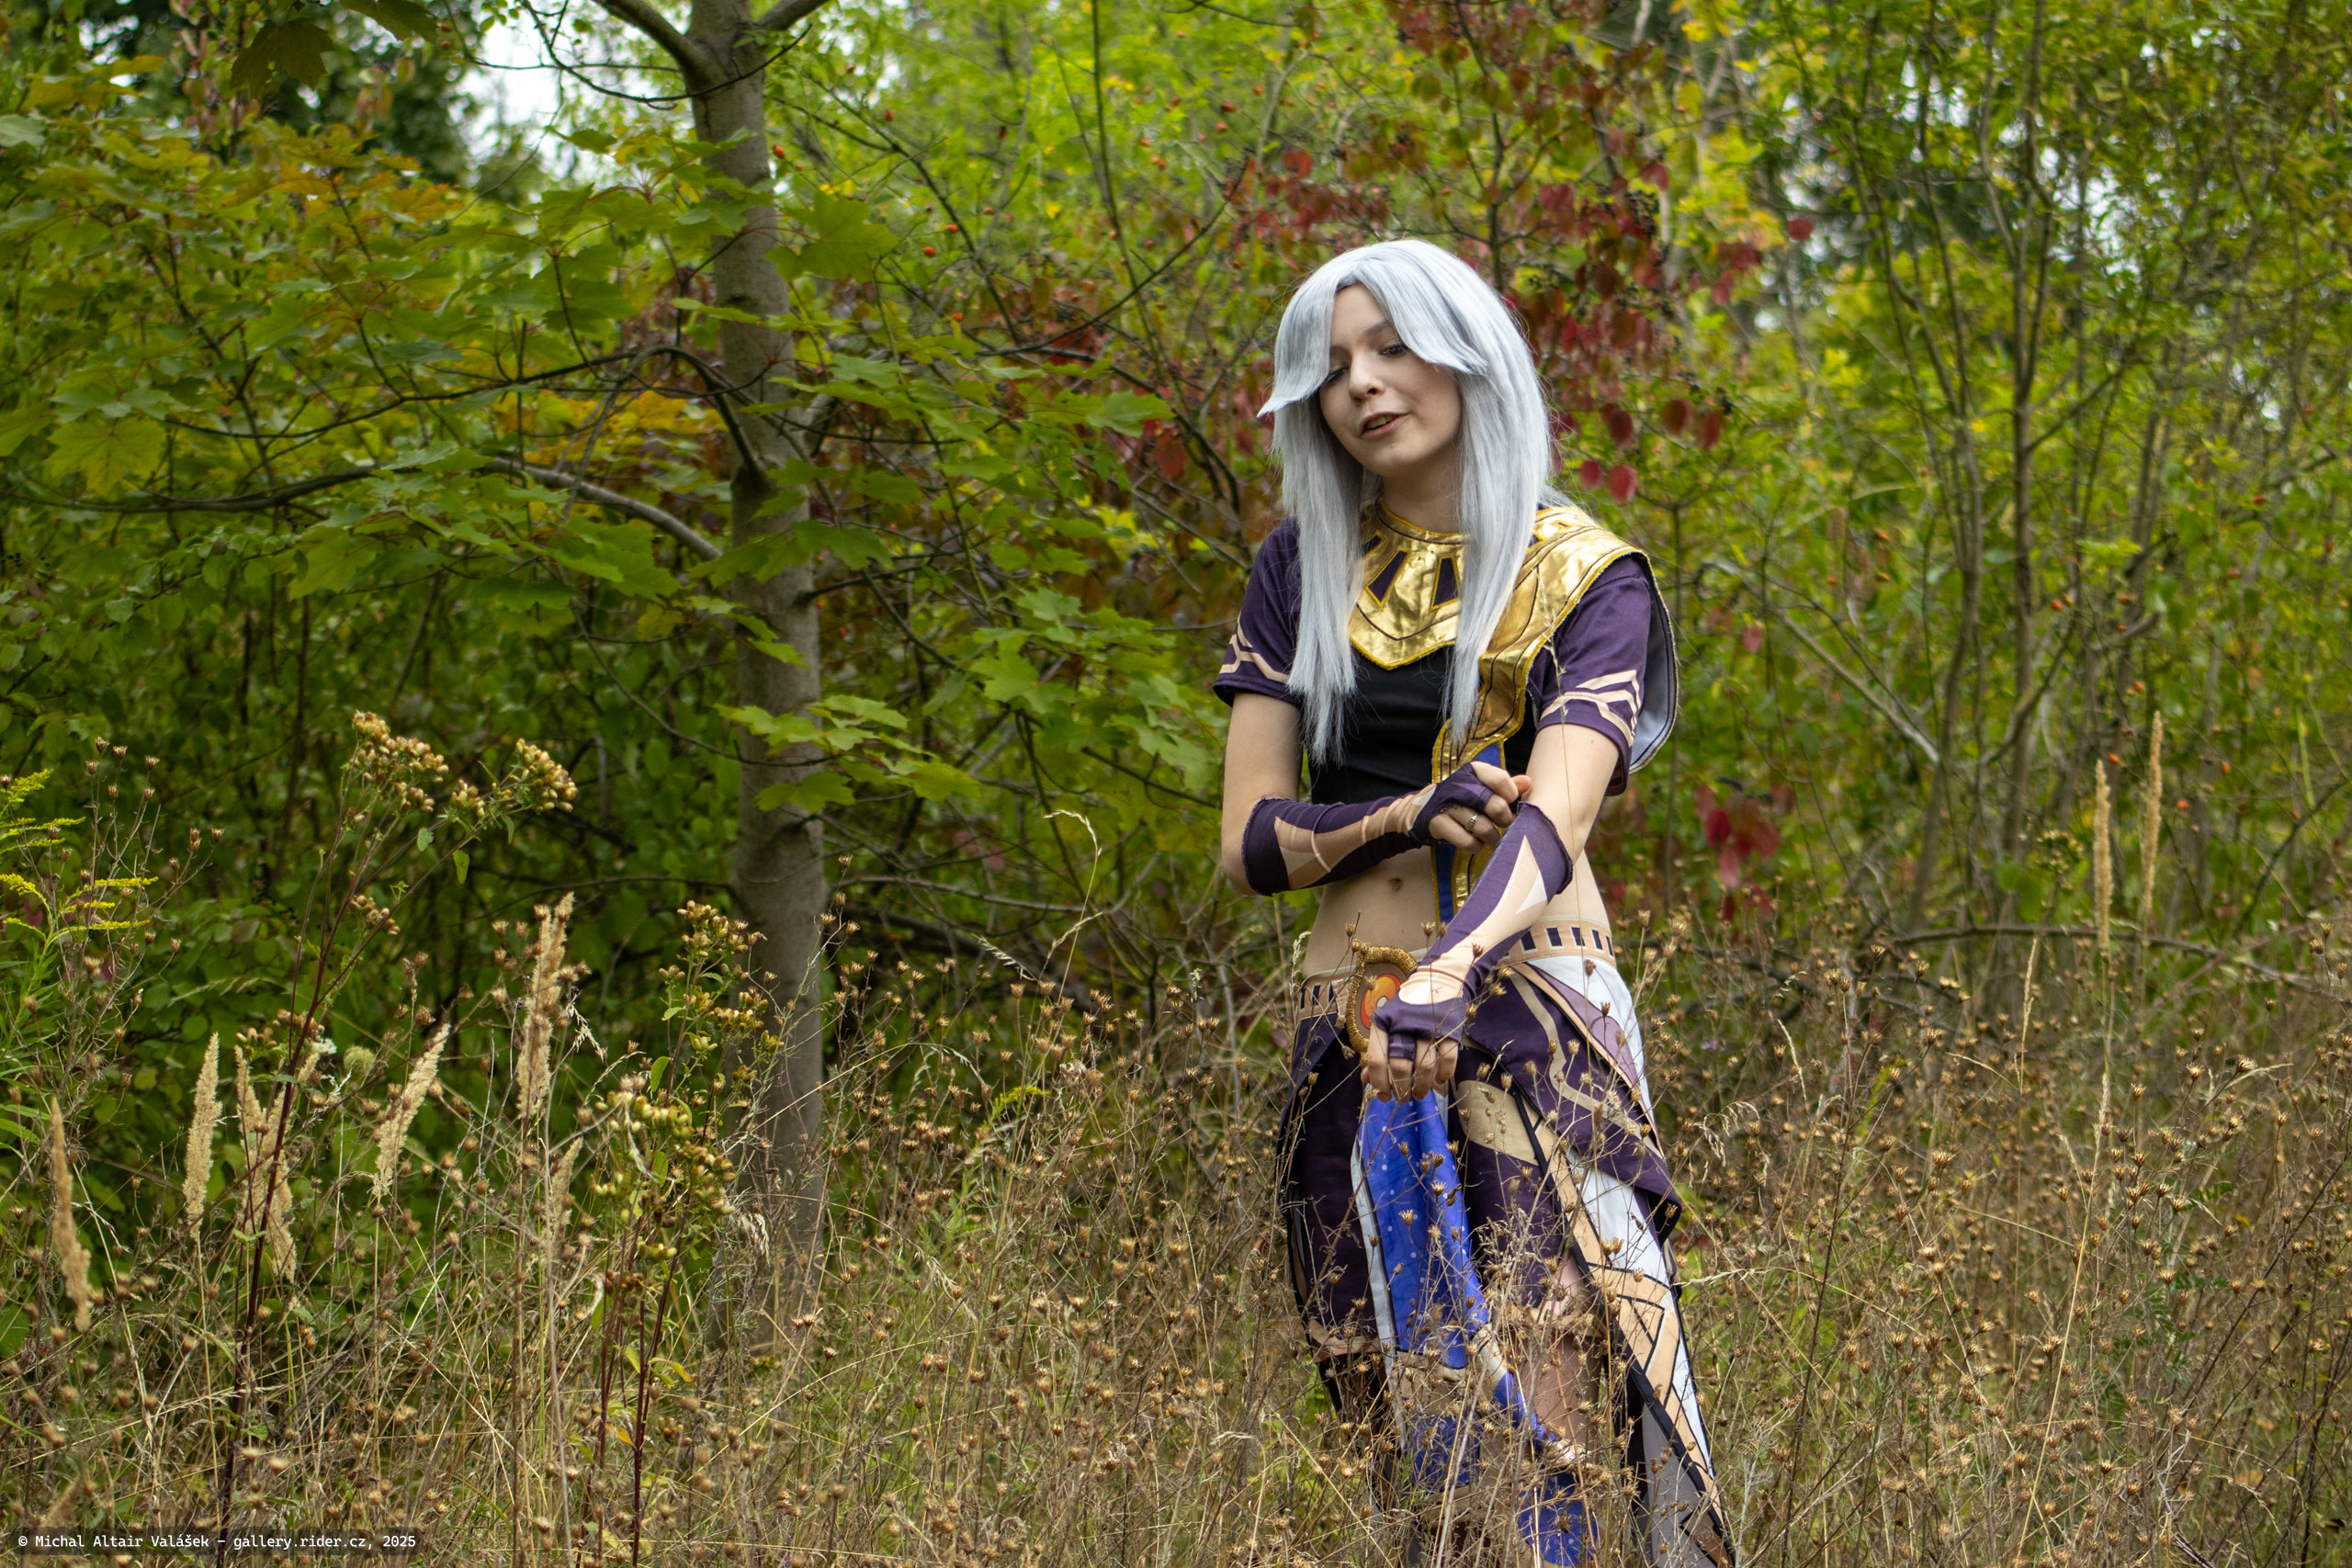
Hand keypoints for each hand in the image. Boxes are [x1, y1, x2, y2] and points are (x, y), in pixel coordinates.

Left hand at [1362, 971, 1464, 1101]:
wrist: (1437, 980)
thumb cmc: (1407, 1010)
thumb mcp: (1388, 1026)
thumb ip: (1378, 1052)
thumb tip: (1366, 1081)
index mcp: (1383, 1023)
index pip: (1377, 1059)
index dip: (1379, 1083)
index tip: (1384, 1097)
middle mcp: (1403, 1024)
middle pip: (1400, 1065)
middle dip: (1402, 1088)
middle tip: (1404, 1098)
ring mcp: (1427, 1025)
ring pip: (1424, 1065)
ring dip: (1422, 1086)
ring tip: (1420, 1094)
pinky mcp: (1449, 1028)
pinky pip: (1447, 1058)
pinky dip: (1444, 1074)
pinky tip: (1440, 1080)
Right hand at [1418, 761, 1523, 850]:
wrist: (1423, 808)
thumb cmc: (1462, 798)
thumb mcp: (1481, 786)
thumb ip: (1505, 785)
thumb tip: (1528, 782)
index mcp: (1473, 771)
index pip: (1500, 779)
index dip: (1510, 794)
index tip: (1510, 802)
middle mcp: (1459, 785)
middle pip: (1495, 806)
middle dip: (1505, 820)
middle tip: (1504, 824)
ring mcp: (1446, 805)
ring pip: (1483, 827)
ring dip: (1492, 837)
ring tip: (1492, 837)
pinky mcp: (1438, 824)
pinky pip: (1467, 841)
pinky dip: (1476, 846)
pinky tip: (1475, 843)